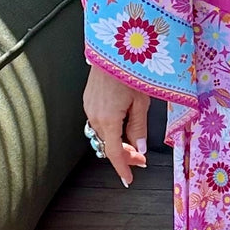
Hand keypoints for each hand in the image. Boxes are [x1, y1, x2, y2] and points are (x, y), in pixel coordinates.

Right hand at [82, 66, 150, 186]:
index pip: (113, 152)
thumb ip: (139, 128)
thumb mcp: (141, 102)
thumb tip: (139, 149)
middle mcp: (94, 116)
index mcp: (108, 119)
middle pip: (107, 145)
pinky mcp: (88, 101)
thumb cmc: (130, 71)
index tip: (128, 180)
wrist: (113, 49)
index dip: (122, 168)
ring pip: (102, 135)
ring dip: (116, 143)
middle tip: (141, 159)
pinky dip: (109, 130)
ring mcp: (88, 108)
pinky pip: (98, 123)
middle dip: (123, 155)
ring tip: (133, 144)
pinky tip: (121, 127)